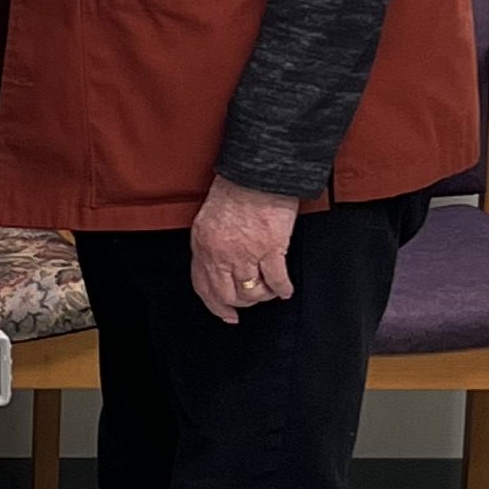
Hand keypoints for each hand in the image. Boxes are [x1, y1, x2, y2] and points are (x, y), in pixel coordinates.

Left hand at [190, 177, 298, 324]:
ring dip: (263, 296)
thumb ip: (209, 247)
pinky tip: (285, 290)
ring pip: (252, 291)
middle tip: (252, 302)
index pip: (204, 287)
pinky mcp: (270, 248)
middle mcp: (221, 254)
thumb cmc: (235, 191)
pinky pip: (276, 280)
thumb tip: (216, 271)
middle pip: (228, 295)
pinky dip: (282, 289)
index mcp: (203, 246)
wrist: (257, 173)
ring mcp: (245, 253)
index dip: (215, 306)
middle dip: (241, 304)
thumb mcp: (207, 221)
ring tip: (270, 291)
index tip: (226, 315)